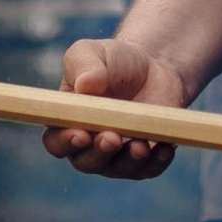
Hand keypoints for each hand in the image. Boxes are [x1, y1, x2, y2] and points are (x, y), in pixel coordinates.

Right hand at [40, 37, 190, 179]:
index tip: (81, 133)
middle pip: (86, 162)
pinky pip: (149, 169)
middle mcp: (89, 145)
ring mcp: (117, 156)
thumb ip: (83, 66)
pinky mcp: (146, 158)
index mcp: (68, 122)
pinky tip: (164, 148)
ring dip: (128, 160)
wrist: (152, 67)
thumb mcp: (91, 53)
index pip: (56, 142)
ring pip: (118, 168)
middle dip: (99, 153)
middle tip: (112, 137)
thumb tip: (85, 86)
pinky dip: (156, 162)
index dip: (65, 142)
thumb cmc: (113, 61)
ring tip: (140, 145)